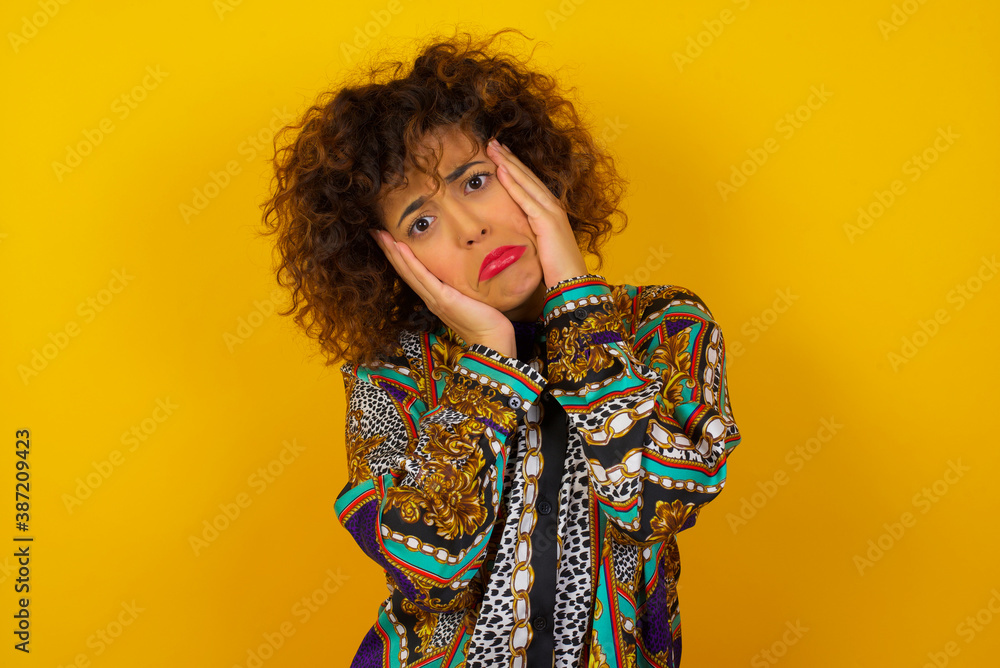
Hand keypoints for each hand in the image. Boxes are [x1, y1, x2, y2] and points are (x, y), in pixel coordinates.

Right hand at [371, 229, 515, 357]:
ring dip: (392, 251)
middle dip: (388, 250)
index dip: (396, 256)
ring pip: (408, 271)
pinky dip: (410, 261)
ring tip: (380, 234)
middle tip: (373, 231)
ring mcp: (434, 298)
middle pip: (403, 270)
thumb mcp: (467, 297)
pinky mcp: (443, 298)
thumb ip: (459, 285)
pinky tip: (399, 247)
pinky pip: (422, 277)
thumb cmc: (485, 319)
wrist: (491, 338)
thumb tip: (462, 268)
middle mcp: (429, 297)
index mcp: (433, 297)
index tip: (385, 238)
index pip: (411, 273)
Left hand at [486, 139, 587, 287]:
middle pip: (527, 176)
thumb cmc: (557, 269)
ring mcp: (551, 212)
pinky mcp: (546, 222)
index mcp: (551, 212)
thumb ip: (531, 233)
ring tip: (493, 148)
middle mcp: (553, 207)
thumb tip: (517, 230)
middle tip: (492, 142)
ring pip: (525, 182)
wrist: (572, 282)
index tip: (501, 154)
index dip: (515, 167)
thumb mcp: (541, 245)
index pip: (530, 184)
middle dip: (509, 158)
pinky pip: (525, 199)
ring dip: (508, 163)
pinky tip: (500, 171)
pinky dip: (512, 184)